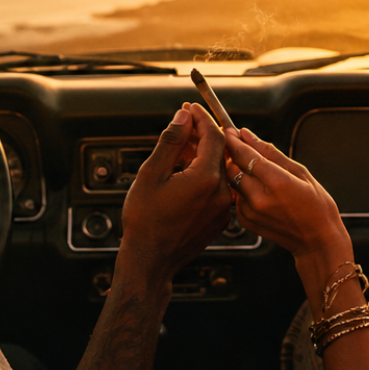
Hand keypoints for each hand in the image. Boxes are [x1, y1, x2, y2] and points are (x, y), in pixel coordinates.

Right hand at [118, 103, 231, 283]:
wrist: (150, 260)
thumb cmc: (145, 220)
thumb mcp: (151, 174)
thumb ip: (171, 141)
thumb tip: (183, 118)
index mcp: (206, 179)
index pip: (214, 136)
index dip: (201, 119)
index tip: (189, 109)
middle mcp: (221, 193)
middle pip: (218, 152)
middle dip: (200, 135)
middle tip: (181, 126)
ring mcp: (223, 209)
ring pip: (218, 170)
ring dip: (201, 155)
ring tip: (179, 150)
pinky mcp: (220, 220)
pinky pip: (217, 188)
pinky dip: (204, 175)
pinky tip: (184, 174)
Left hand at [222, 127, 349, 263]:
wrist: (317, 240)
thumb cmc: (316, 205)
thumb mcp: (300, 172)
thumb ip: (270, 152)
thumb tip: (247, 135)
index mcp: (276, 182)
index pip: (244, 154)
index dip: (233, 140)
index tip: (229, 130)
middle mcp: (259, 198)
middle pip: (231, 167)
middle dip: (232, 154)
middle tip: (238, 145)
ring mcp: (250, 212)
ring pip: (231, 182)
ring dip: (237, 171)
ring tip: (253, 169)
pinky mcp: (246, 221)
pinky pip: (236, 197)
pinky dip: (242, 189)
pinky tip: (258, 189)